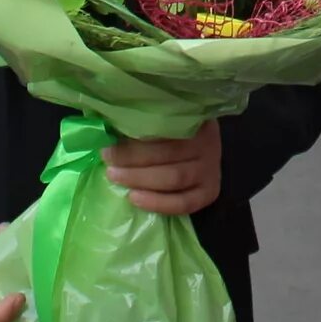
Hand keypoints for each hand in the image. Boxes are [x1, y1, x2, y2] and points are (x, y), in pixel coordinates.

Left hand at [106, 119, 221, 216]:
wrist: (202, 146)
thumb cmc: (175, 130)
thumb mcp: (166, 117)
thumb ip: (145, 121)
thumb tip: (109, 128)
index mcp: (196, 120)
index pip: (165, 130)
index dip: (136, 139)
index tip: (108, 145)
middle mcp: (208, 144)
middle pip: (168, 154)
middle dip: (133, 160)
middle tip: (108, 163)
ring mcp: (211, 170)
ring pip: (175, 178)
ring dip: (141, 180)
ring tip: (116, 178)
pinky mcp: (211, 192)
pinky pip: (184, 203)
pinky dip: (158, 203)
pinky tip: (135, 199)